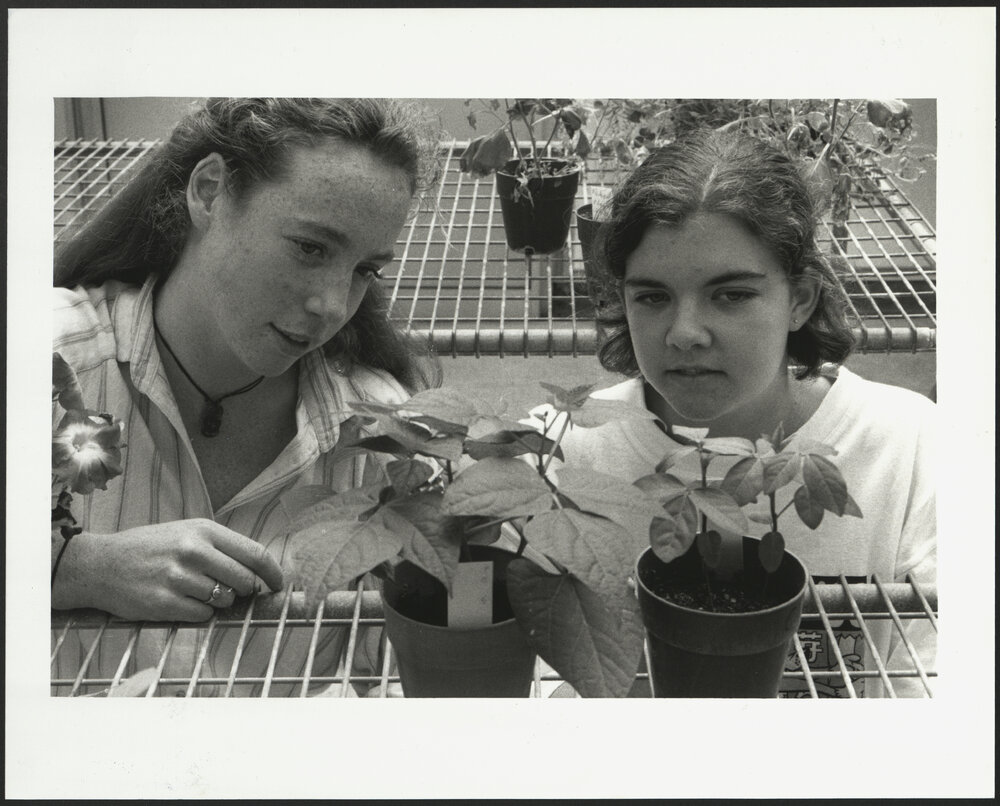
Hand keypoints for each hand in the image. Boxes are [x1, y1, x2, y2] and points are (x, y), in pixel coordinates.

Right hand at [52, 518, 283, 621]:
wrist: (100, 564)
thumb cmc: (150, 548)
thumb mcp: (186, 532)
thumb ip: (221, 548)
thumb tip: (258, 571)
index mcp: (203, 530)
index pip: (254, 553)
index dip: (272, 572)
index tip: (278, 584)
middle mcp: (193, 551)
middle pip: (244, 580)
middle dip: (243, 590)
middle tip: (230, 589)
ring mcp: (178, 578)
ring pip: (223, 599)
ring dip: (217, 601)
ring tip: (194, 589)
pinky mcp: (163, 603)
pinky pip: (202, 616)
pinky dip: (198, 613)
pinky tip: (180, 601)